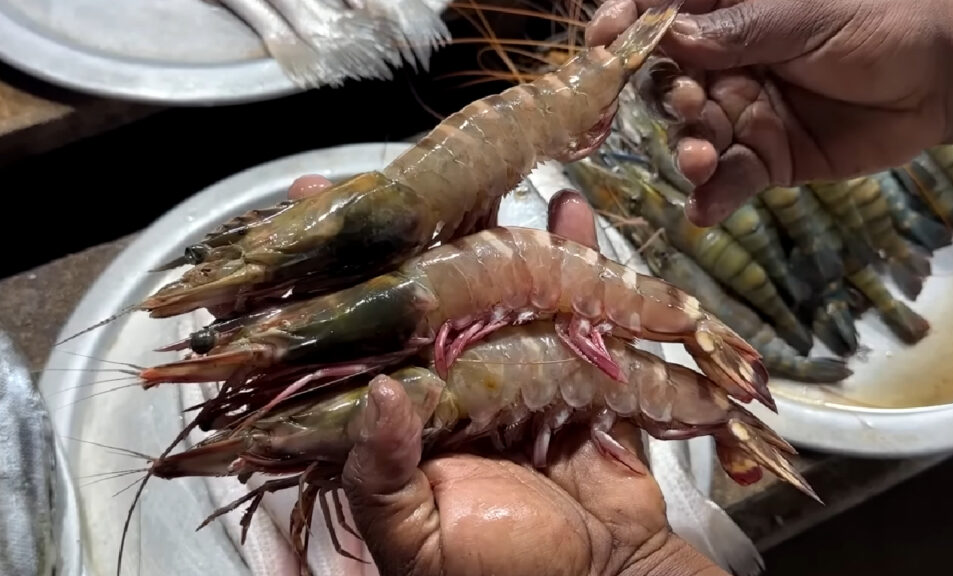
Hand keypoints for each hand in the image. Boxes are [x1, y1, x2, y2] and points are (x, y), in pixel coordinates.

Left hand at [286, 174, 725, 575]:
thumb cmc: (499, 572)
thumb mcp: (416, 538)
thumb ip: (379, 474)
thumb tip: (379, 398)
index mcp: (407, 413)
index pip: (358, 331)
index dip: (333, 272)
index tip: (311, 207)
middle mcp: (456, 379)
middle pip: (431, 290)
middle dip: (417, 228)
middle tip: (398, 167)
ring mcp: (519, 368)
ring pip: (503, 286)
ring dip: (502, 228)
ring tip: (494, 170)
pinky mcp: (580, 370)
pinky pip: (579, 309)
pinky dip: (585, 263)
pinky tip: (575, 212)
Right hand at [588, 0, 950, 225]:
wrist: (937, 81)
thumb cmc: (875, 25)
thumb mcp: (802, 17)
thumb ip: (736, 33)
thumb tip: (668, 37)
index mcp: (727, 18)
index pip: (659, 19)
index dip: (626, 28)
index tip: (604, 45)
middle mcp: (723, 68)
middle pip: (667, 84)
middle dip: (666, 97)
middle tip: (689, 103)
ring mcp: (740, 117)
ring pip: (692, 136)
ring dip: (687, 150)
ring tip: (699, 160)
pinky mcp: (763, 161)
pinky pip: (728, 181)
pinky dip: (713, 197)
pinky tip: (704, 210)